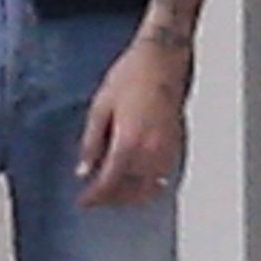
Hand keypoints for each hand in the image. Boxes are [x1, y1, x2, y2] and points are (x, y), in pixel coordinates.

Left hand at [76, 39, 187, 208]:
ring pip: (150, 189)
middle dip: (112, 199)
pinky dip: (150, 185)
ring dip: (131, 195)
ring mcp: (168, 150)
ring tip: (115, 191)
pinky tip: (137, 179)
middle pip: (131, 192)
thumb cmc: (131, 76)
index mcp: (129, 143)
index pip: (109, 183)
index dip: (95, 196)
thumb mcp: (100, 107)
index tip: (84, 201)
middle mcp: (151, 152)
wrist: (162, 60)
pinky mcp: (177, 145)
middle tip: (96, 196)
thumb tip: (83, 170)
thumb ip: (91, 143)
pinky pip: (164, 177)